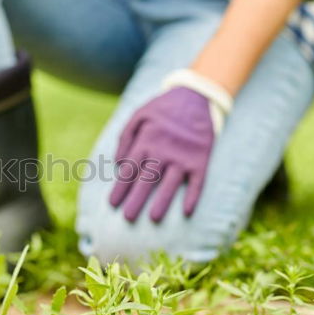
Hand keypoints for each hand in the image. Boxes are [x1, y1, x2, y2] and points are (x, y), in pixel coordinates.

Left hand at [109, 74, 230, 221]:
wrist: (195, 96)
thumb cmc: (161, 109)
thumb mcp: (138, 116)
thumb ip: (125, 138)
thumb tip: (117, 164)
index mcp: (146, 141)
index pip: (129, 169)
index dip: (120, 188)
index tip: (112, 204)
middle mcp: (163, 151)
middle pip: (147, 179)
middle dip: (136, 199)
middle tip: (127, 218)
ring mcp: (183, 156)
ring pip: (171, 183)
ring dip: (163, 201)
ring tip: (154, 218)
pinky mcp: (201, 159)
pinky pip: (197, 181)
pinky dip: (193, 196)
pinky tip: (187, 211)